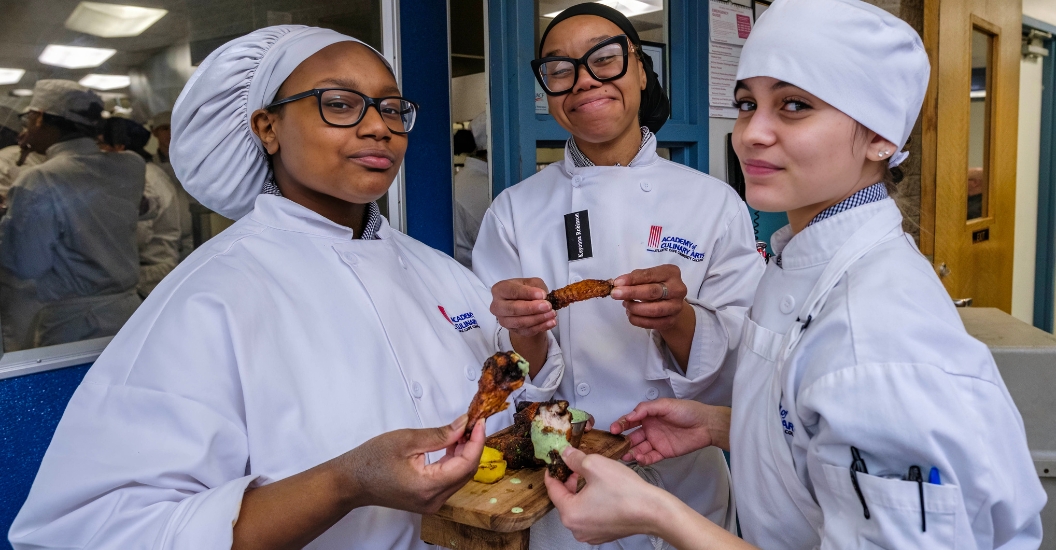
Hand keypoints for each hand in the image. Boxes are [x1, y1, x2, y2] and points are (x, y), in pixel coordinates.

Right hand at [335, 415, 484, 514]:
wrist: (352, 481)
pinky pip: (449, 481)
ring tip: (462, 431)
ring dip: (464, 454)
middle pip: (466, 472)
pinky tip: (453, 446)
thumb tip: (464, 425)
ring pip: (460, 477)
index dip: (477, 441)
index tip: (479, 422)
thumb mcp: (407, 439)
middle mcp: (433, 500)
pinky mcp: (427, 500)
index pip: (466, 464)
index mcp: (428, 487)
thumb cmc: (372, 459)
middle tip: (472, 423)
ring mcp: (431, 504)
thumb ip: (440, 434)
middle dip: (473, 446)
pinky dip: (454, 463)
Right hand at [490, 278, 555, 337]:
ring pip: (520, 322)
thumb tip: (542, 297)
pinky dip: (540, 327)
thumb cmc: (527, 291)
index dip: (527, 293)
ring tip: (552, 314)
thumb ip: (536, 287)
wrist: (526, 305)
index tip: (542, 295)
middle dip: (532, 308)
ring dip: (538, 319)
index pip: (512, 291)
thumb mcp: (532, 283)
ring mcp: (503, 320)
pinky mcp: (512, 330)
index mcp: (500, 289)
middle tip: (548, 306)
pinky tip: (551, 322)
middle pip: (513, 309)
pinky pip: (526, 331)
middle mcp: (497, 306)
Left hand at [544, 447, 668, 544]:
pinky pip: (591, 515)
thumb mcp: (594, 464)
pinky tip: (603, 490)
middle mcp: (577, 529)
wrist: (652, 510)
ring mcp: (592, 534)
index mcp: (570, 514)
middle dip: (570, 481)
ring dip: (582, 491)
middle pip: (565, 499)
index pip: (553, 490)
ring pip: (579, 507)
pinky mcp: (604, 533)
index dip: (553, 473)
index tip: (554, 463)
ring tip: (592, 476)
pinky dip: (592, 502)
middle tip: (577, 465)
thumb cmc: (625, 491)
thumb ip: (574, 459)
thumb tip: (565, 454)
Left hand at [610, 265, 688, 331]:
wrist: (670, 303)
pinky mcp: (672, 320)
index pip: (650, 275)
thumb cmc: (655, 285)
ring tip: (625, 305)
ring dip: (635, 308)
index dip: (632, 279)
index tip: (617, 283)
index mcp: (671, 272)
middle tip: (615, 294)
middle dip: (631, 293)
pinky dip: (638, 320)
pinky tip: (630, 315)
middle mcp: (678, 289)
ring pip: (654, 310)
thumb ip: (634, 278)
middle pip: (652, 292)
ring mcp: (676, 306)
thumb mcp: (647, 277)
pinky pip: (653, 323)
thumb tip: (618, 284)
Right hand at [611, 399, 730, 464]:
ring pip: (639, 448)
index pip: (629, 421)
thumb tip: (629, 416)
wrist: (706, 425)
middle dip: (622, 442)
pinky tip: (639, 459)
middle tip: (615, 448)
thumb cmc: (687, 411)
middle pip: (632, 437)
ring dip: (631, 452)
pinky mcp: (663, 453)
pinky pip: (650, 457)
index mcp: (648, 416)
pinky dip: (644, 459)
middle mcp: (649, 429)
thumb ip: (646, 409)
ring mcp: (656, 442)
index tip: (612, 430)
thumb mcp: (665, 405)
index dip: (620, 425)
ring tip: (626, 456)